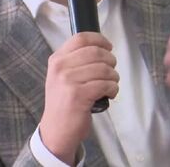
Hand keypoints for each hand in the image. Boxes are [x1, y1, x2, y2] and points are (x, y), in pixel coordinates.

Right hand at [39, 32, 118, 164]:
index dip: (99, 40)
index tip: (108, 47)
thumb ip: (76, 60)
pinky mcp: (79, 95)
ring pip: (104, 69)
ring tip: (111, 84)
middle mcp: (60, 67)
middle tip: (112, 70)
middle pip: (95, 52)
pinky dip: (113, 88)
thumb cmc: (64, 102)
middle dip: (110, 60)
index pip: (81, 38)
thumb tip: (101, 47)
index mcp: (57, 59)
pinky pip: (106, 84)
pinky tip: (110, 93)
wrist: (56, 130)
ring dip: (114, 77)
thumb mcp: (62, 76)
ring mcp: (68, 81)